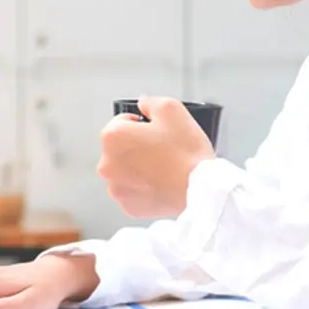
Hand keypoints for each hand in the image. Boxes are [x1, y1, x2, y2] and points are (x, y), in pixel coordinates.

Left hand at [99, 96, 216, 218]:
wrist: (201, 189)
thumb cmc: (186, 152)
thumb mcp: (172, 109)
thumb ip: (151, 102)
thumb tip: (143, 105)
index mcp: (112, 137)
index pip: (121, 122)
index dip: (141, 124)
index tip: (156, 132)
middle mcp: (107, 164)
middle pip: (120, 148)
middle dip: (137, 146)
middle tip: (162, 150)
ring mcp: (116, 188)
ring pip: (125, 171)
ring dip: (138, 168)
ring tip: (163, 168)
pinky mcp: (128, 206)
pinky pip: (133, 192)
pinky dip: (143, 188)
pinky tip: (161, 184)